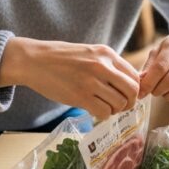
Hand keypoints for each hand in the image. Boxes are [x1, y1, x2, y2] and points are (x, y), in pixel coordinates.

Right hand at [0, 37, 139, 118]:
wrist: (33, 60)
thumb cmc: (60, 58)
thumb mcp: (89, 53)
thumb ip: (108, 65)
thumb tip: (127, 83)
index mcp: (107, 53)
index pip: (134, 76)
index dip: (134, 90)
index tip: (126, 95)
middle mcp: (102, 66)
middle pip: (132, 91)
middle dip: (129, 102)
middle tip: (120, 106)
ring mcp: (92, 82)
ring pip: (119, 103)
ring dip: (115, 110)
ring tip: (104, 107)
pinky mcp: (80, 97)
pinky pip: (104, 112)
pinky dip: (103, 115)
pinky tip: (94, 110)